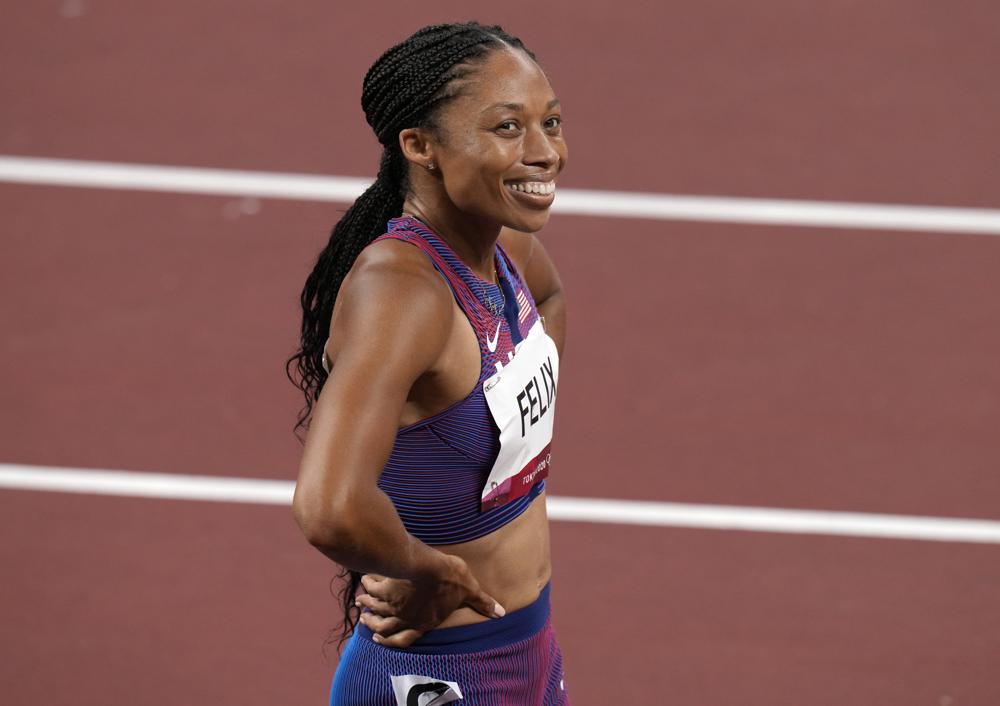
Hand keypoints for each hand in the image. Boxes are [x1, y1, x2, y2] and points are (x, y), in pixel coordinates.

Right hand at [355, 554, 504, 647]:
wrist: (427, 566)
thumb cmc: (450, 578)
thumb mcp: (470, 589)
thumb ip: (482, 602)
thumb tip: (501, 613)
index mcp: (423, 622)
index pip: (403, 638)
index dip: (390, 640)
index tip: (379, 638)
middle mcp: (404, 617)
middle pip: (382, 627)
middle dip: (373, 625)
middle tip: (365, 621)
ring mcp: (392, 603)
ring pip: (374, 610)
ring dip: (367, 607)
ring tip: (361, 603)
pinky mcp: (384, 586)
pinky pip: (372, 588)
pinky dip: (367, 585)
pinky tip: (366, 579)